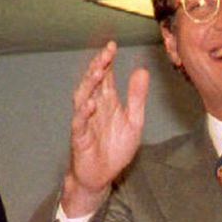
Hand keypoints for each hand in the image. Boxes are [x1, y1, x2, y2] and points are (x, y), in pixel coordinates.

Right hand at [63, 40, 148, 216]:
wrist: (103, 175)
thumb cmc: (116, 147)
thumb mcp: (134, 121)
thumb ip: (137, 98)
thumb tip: (141, 70)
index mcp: (107, 102)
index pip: (105, 77)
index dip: (107, 62)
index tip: (112, 46)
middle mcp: (94, 108)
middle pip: (93, 83)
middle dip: (98, 68)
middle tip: (105, 53)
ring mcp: (85, 121)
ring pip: (82, 98)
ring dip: (89, 85)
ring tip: (97, 72)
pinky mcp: (80, 137)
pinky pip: (79, 123)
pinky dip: (84, 113)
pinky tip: (90, 104)